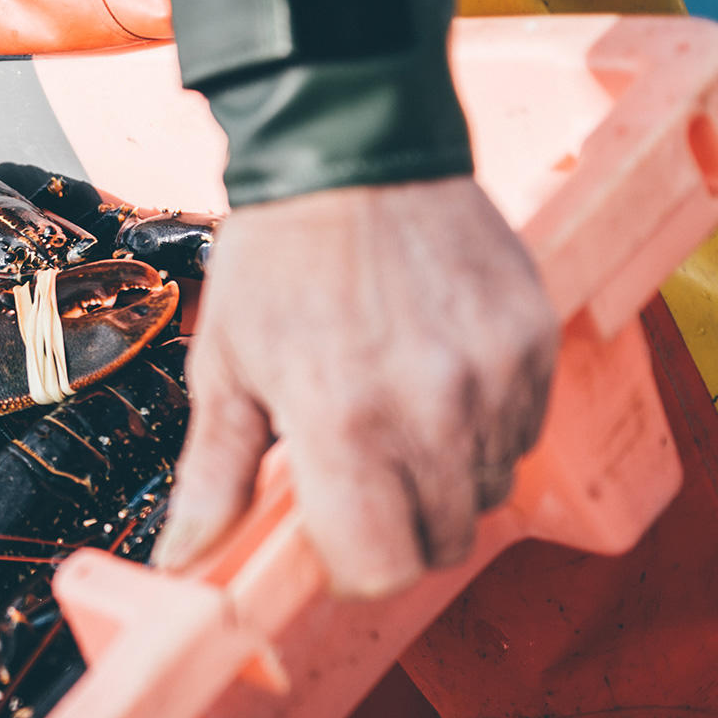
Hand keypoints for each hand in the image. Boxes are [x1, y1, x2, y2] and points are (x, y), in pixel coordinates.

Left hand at [151, 177, 558, 597]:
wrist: (352, 150)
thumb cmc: (276, 261)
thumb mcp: (223, 368)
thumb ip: (214, 477)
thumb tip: (183, 563)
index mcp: (342, 423)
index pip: (380, 566)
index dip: (351, 567)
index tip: (330, 535)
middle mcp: (431, 408)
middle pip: (444, 541)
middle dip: (399, 528)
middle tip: (359, 475)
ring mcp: (495, 374)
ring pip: (491, 489)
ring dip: (447, 478)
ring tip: (395, 414)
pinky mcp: (535, 339)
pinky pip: (527, 428)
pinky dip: (489, 428)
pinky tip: (439, 379)